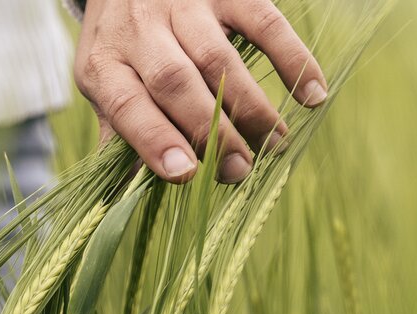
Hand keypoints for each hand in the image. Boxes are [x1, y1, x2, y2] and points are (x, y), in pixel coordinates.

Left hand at [74, 0, 327, 183]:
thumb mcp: (104, 80)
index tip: (186, 174)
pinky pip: (264, 24)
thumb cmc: (123, 41)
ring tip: (275, 144)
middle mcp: (139, 30)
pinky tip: (312, 95)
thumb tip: (134, 192)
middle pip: (175, 83)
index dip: (155, 141)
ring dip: (251, 108)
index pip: (127, 104)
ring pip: (218, 59)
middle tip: (241, 170)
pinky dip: (291, 59)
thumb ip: (120, 131)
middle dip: (212, 133)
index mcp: (105, 63)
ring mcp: (184, 6)